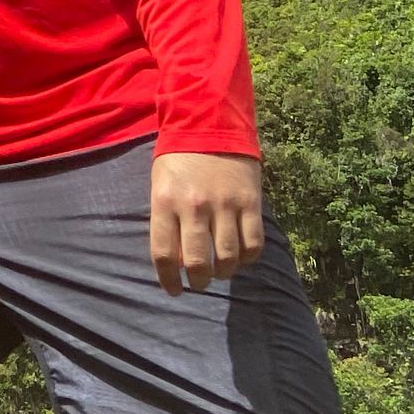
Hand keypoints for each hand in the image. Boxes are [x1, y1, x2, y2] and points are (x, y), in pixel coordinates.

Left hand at [149, 152, 264, 294]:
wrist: (210, 123)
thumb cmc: (178, 159)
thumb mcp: (160, 185)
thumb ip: (165, 220)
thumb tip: (176, 262)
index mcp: (165, 202)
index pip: (164, 254)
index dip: (168, 280)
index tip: (173, 290)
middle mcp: (194, 206)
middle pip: (198, 263)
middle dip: (198, 282)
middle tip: (199, 283)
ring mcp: (225, 205)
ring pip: (228, 258)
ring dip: (224, 273)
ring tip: (220, 271)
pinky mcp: (250, 202)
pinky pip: (253, 244)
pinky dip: (248, 259)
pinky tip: (241, 257)